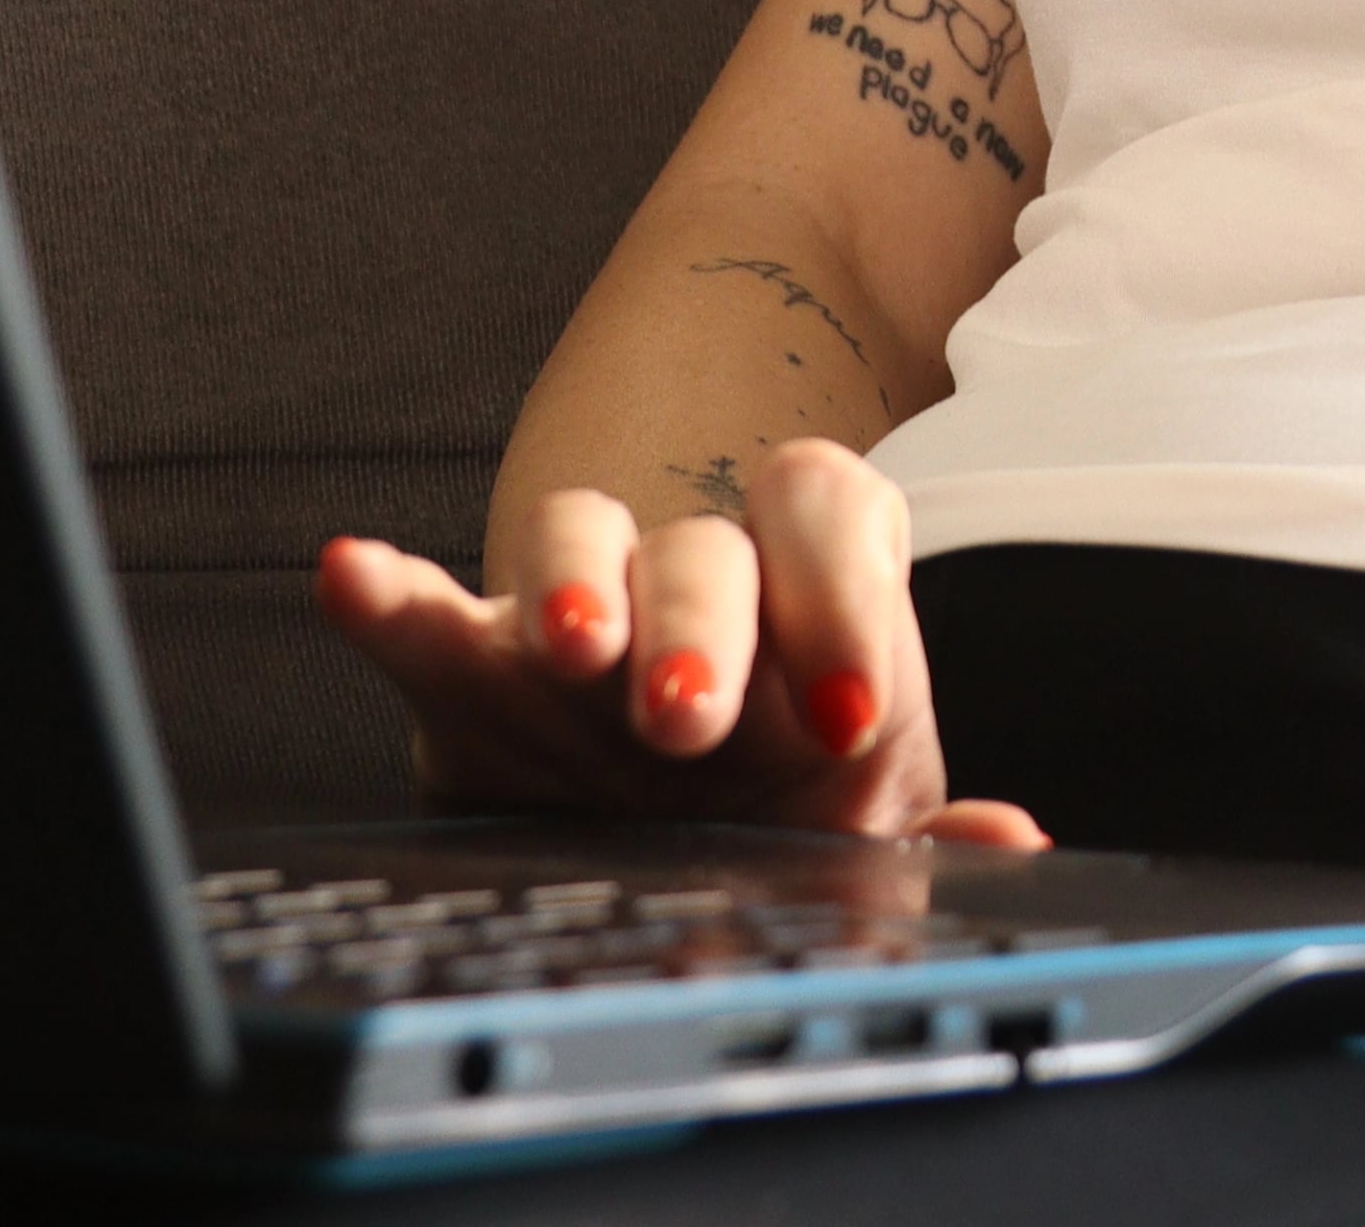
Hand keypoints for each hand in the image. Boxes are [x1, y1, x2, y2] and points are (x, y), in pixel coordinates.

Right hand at [316, 439, 1044, 847]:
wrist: (677, 811)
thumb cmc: (785, 801)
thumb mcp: (859, 822)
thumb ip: (927, 827)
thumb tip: (1013, 842)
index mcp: (810, 601)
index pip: (835, 521)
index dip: (843, 602)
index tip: (842, 716)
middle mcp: (701, 582)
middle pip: (710, 542)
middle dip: (702, 625)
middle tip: (687, 718)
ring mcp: (587, 613)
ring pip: (583, 536)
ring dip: (575, 586)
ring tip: (571, 651)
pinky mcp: (478, 669)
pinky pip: (435, 615)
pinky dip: (391, 599)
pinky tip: (352, 577)